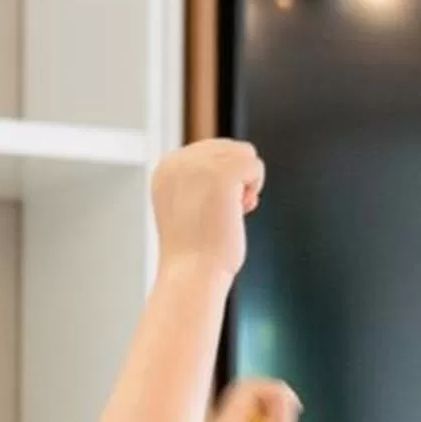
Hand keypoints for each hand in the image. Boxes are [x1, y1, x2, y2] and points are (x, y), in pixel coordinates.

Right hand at [151, 139, 265, 279]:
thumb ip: (203, 181)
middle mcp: (177, 160)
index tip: (212, 207)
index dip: (222, 179)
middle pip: (228, 148)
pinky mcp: (221, 172)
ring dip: (246, 182)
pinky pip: (255, 164)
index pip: (210, 151)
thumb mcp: (190, 205)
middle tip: (224, 211)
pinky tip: (241, 208)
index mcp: (165, 168)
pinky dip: (255, 186)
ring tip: (230, 210)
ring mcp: (198, 164)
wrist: (192, 274)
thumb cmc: (196, 252)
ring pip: (244, 153)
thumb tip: (238, 162)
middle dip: (235, 178)